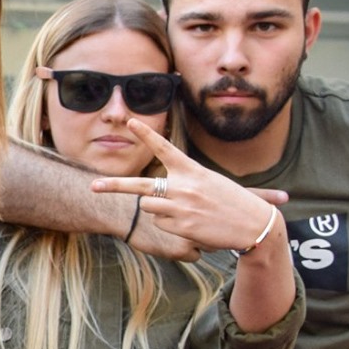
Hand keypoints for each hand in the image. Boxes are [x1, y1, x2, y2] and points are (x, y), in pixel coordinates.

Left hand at [91, 122, 289, 252]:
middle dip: (114, 186)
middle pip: (139, 186)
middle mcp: (183, 186)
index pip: (165, 148)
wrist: (254, 225)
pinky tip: (193, 225)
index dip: (146, 135)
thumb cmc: (232, 202)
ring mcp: (181, 208)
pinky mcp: (181, 227)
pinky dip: (171, 226)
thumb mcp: (210, 182)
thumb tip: (150, 198)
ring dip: (159, 210)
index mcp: (192, 170)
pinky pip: (160, 225)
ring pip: (149, 207)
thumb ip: (182, 183)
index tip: (131, 121)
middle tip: (94, 186)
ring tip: (186, 212)